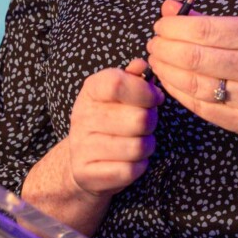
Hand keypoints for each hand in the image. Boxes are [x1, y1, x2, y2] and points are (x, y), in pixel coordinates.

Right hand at [64, 59, 161, 194]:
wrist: (83, 162)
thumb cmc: (110, 122)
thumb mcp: (118, 96)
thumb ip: (132, 78)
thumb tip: (141, 64)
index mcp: (90, 91)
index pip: (117, 83)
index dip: (145, 91)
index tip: (156, 98)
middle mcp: (81, 116)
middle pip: (138, 119)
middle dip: (152, 123)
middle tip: (146, 124)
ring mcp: (81, 146)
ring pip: (137, 147)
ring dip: (147, 146)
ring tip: (140, 142)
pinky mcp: (86, 173)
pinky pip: (130, 170)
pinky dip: (138, 166)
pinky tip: (130, 161)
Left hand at [146, 0, 237, 147]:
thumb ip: (213, 20)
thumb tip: (168, 8)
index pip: (206, 30)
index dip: (174, 28)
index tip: (161, 25)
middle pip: (196, 58)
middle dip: (165, 49)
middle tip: (153, 43)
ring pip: (194, 85)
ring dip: (166, 71)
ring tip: (156, 60)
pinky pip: (201, 108)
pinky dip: (179, 93)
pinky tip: (170, 81)